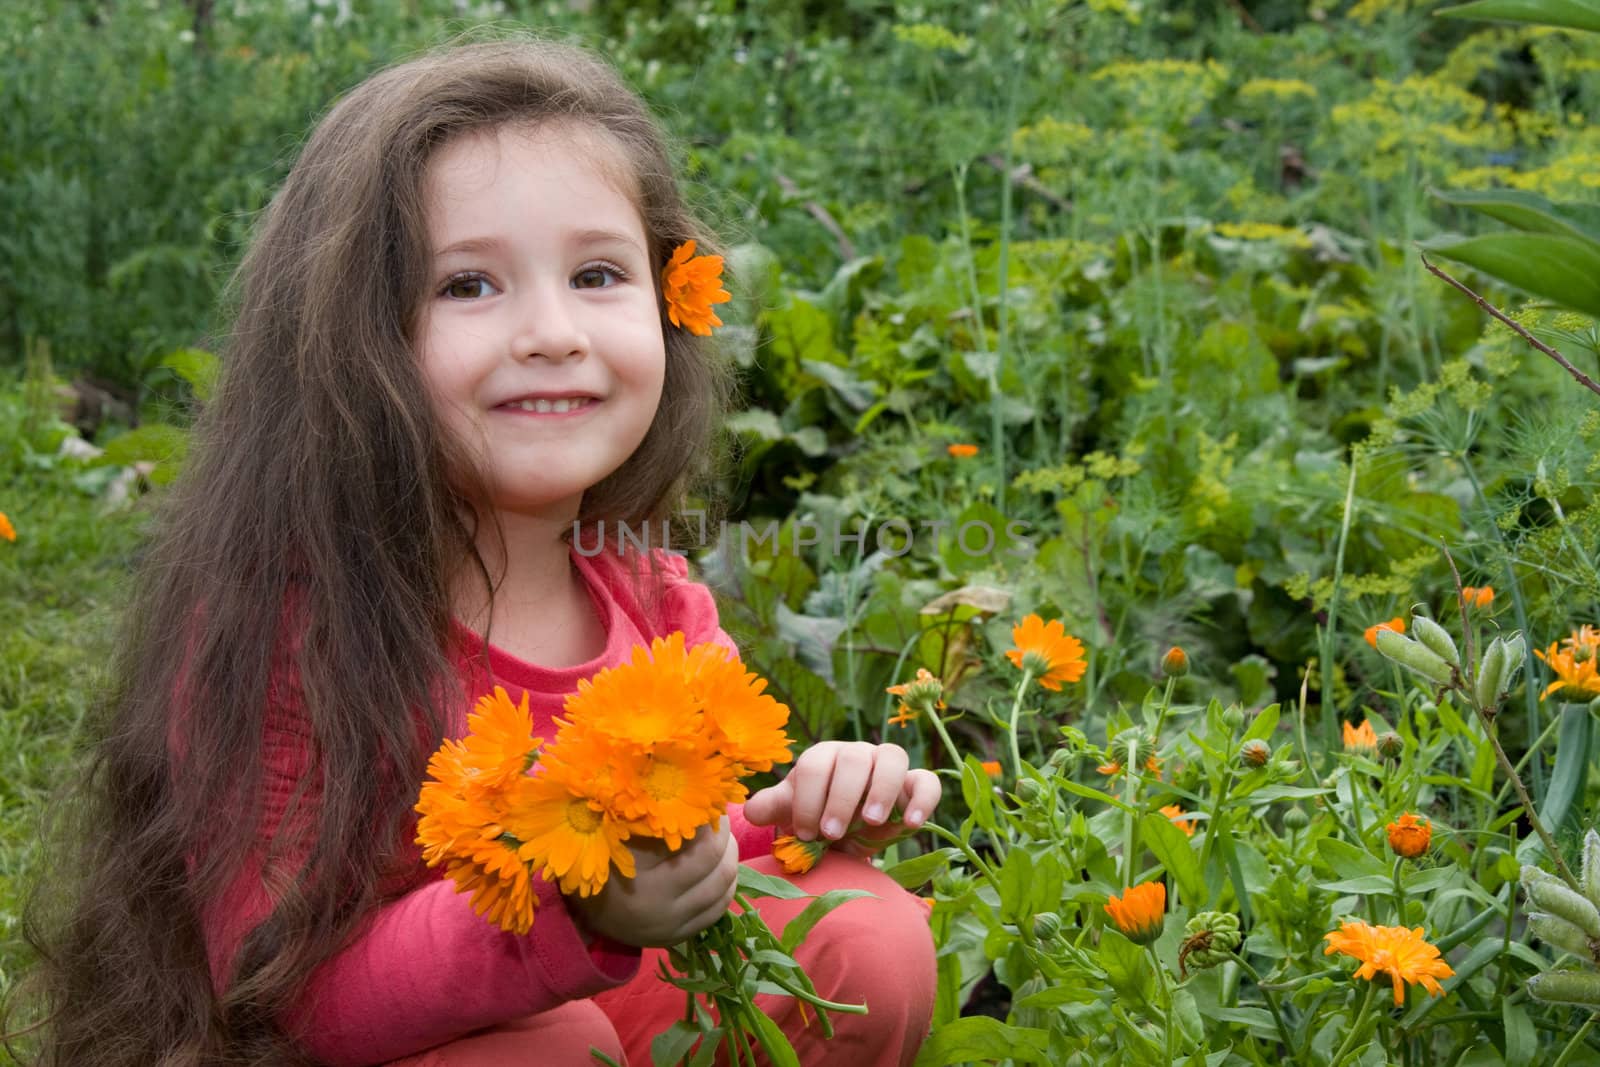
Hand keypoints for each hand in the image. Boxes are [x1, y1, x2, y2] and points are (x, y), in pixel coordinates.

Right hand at [569, 816, 737, 947]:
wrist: (575, 909)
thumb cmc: (597, 858)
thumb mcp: (618, 831)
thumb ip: (655, 814)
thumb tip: (695, 789)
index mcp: (644, 879)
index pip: (702, 848)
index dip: (712, 822)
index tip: (708, 802)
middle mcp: (660, 909)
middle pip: (717, 869)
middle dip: (726, 839)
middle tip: (719, 819)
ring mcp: (670, 928)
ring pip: (723, 891)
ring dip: (731, 861)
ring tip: (723, 840)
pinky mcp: (676, 938)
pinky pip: (717, 912)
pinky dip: (726, 887)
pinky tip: (720, 868)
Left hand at [743, 741, 940, 855]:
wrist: (847, 831)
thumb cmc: (816, 816)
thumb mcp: (792, 813)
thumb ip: (772, 808)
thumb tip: (751, 810)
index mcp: (822, 756)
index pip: (814, 765)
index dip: (808, 798)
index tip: (806, 832)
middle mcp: (856, 754)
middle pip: (852, 758)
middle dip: (840, 797)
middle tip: (831, 834)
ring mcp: (886, 766)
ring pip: (892, 757)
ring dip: (881, 789)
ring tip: (870, 822)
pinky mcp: (913, 785)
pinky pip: (926, 781)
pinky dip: (923, 799)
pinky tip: (911, 824)